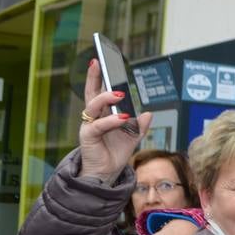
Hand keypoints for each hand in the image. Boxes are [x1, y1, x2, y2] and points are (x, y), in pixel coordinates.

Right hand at [79, 59, 151, 182]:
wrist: (108, 173)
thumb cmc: (116, 152)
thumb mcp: (133, 137)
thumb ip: (140, 125)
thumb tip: (147, 113)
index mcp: (102, 113)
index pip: (98, 91)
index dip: (97, 76)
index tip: (99, 61)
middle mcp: (93, 117)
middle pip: (90, 93)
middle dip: (93, 77)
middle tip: (99, 64)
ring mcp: (89, 126)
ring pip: (93, 106)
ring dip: (106, 98)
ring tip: (120, 93)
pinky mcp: (87, 137)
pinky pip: (98, 125)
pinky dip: (111, 120)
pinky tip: (122, 118)